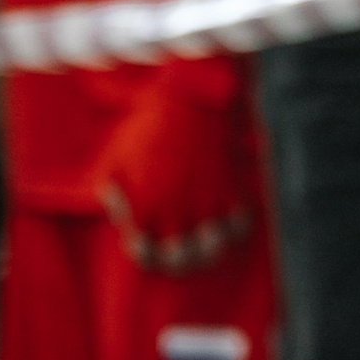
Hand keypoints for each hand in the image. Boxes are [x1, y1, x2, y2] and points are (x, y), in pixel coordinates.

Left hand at [93, 62, 259, 273]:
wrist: (189, 98)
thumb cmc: (150, 126)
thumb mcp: (118, 157)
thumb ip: (118, 189)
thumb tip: (117, 201)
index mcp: (146, 206)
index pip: (145, 255)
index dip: (146, 253)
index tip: (147, 240)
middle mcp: (177, 210)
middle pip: (182, 261)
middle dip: (182, 260)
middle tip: (182, 248)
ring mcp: (206, 201)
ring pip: (215, 247)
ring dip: (213, 247)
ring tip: (210, 237)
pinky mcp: (229, 189)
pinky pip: (241, 223)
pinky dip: (239, 224)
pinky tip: (235, 215)